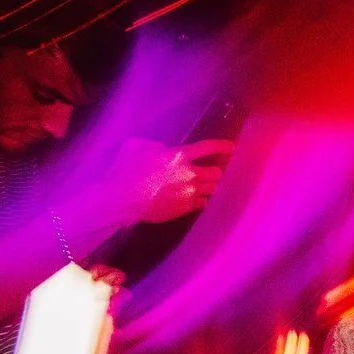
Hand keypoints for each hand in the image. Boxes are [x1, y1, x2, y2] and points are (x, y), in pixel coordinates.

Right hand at [103, 137, 231, 226]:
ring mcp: (189, 192)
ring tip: (202, 186)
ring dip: (208, 186)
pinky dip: (200, 199)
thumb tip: (163, 149)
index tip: (231, 147)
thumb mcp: (138, 147)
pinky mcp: (184, 208)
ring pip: (212, 189)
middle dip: (214, 172)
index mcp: (179, 156)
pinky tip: (194, 198)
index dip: (221, 146)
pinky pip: (201, 203)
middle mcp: (189, 174)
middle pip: (216, 173)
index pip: (207, 148)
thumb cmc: (126, 170)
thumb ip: (156, 146)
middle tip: (208, 172)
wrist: (121, 198)